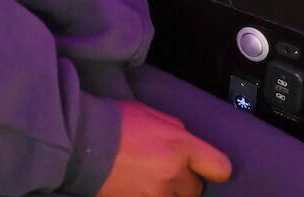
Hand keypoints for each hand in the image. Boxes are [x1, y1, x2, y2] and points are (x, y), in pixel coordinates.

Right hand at [96, 100, 232, 196]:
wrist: (83, 141)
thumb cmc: (117, 121)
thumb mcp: (153, 114)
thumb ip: (176, 130)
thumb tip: (187, 143)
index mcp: (180, 146)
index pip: (220, 168)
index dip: (214, 168)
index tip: (207, 168)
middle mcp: (173, 174)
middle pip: (196, 190)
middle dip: (186, 181)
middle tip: (169, 171)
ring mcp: (155, 195)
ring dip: (169, 194)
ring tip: (152, 181)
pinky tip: (140, 188)